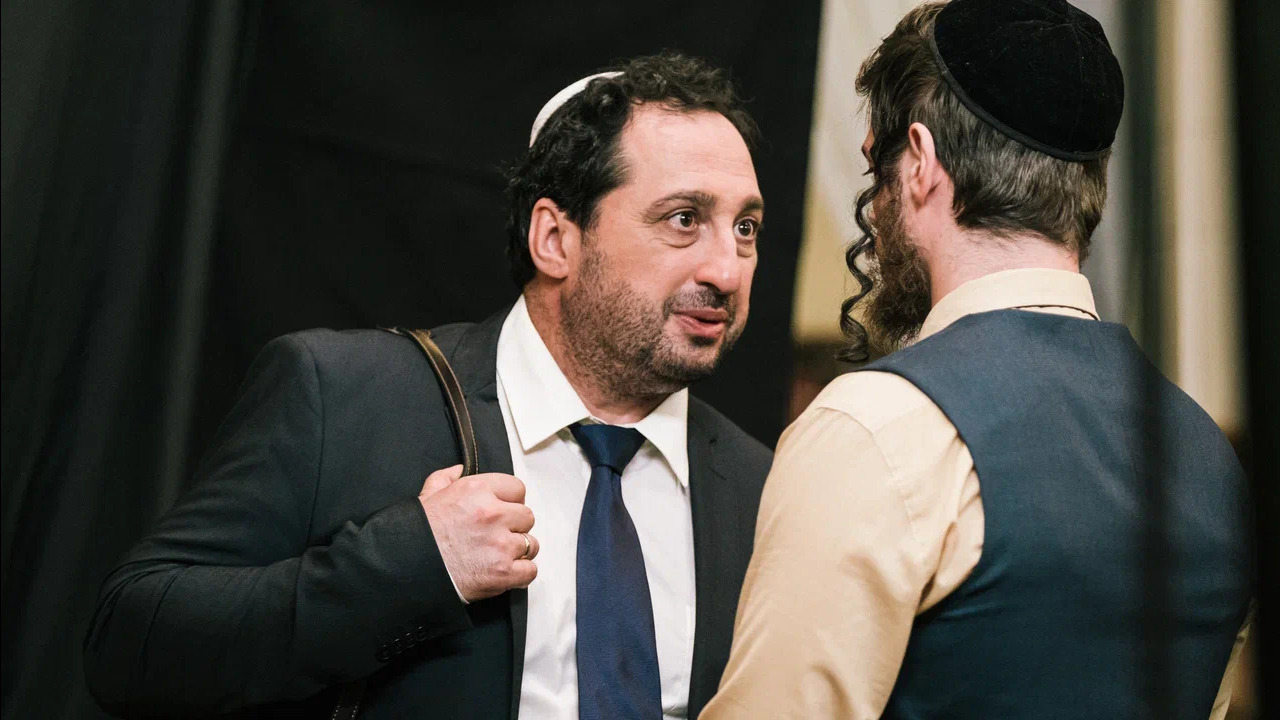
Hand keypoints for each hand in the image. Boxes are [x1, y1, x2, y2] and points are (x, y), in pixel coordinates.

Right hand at [418, 465, 538, 601]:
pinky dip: (521, 573)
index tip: (502, 510)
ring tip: (497, 555)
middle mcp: (492, 514)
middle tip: (497, 535)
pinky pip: (530, 570)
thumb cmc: (416, 534)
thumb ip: (445, 478)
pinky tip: (505, 571)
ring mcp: (500, 544)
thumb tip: (458, 470)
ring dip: (518, 550)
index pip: (517, 488)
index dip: (510, 501)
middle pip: (527, 516)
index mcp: (477, 490)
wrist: (406, 568)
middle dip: (515, 526)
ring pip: (531, 544)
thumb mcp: (427, 496)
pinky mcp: (503, 572)